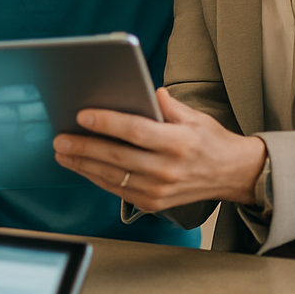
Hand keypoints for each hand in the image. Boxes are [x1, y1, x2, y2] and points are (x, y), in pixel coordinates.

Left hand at [52, 88, 266, 210]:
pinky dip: (97, 178)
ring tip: (62, 152)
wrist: (234, 175)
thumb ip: (167, 105)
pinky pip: (118, 190)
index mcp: (178, 142)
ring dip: (83, 165)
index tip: (82, 115)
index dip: (107, 123)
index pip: (136, 131)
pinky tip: (81, 167)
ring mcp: (160, 190)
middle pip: (118, 157)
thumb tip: (146, 90)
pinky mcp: (154, 203)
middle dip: (85, 147)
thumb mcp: (194, 116)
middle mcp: (168, 168)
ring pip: (113, 177)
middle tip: (60, 138)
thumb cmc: (210, 141)